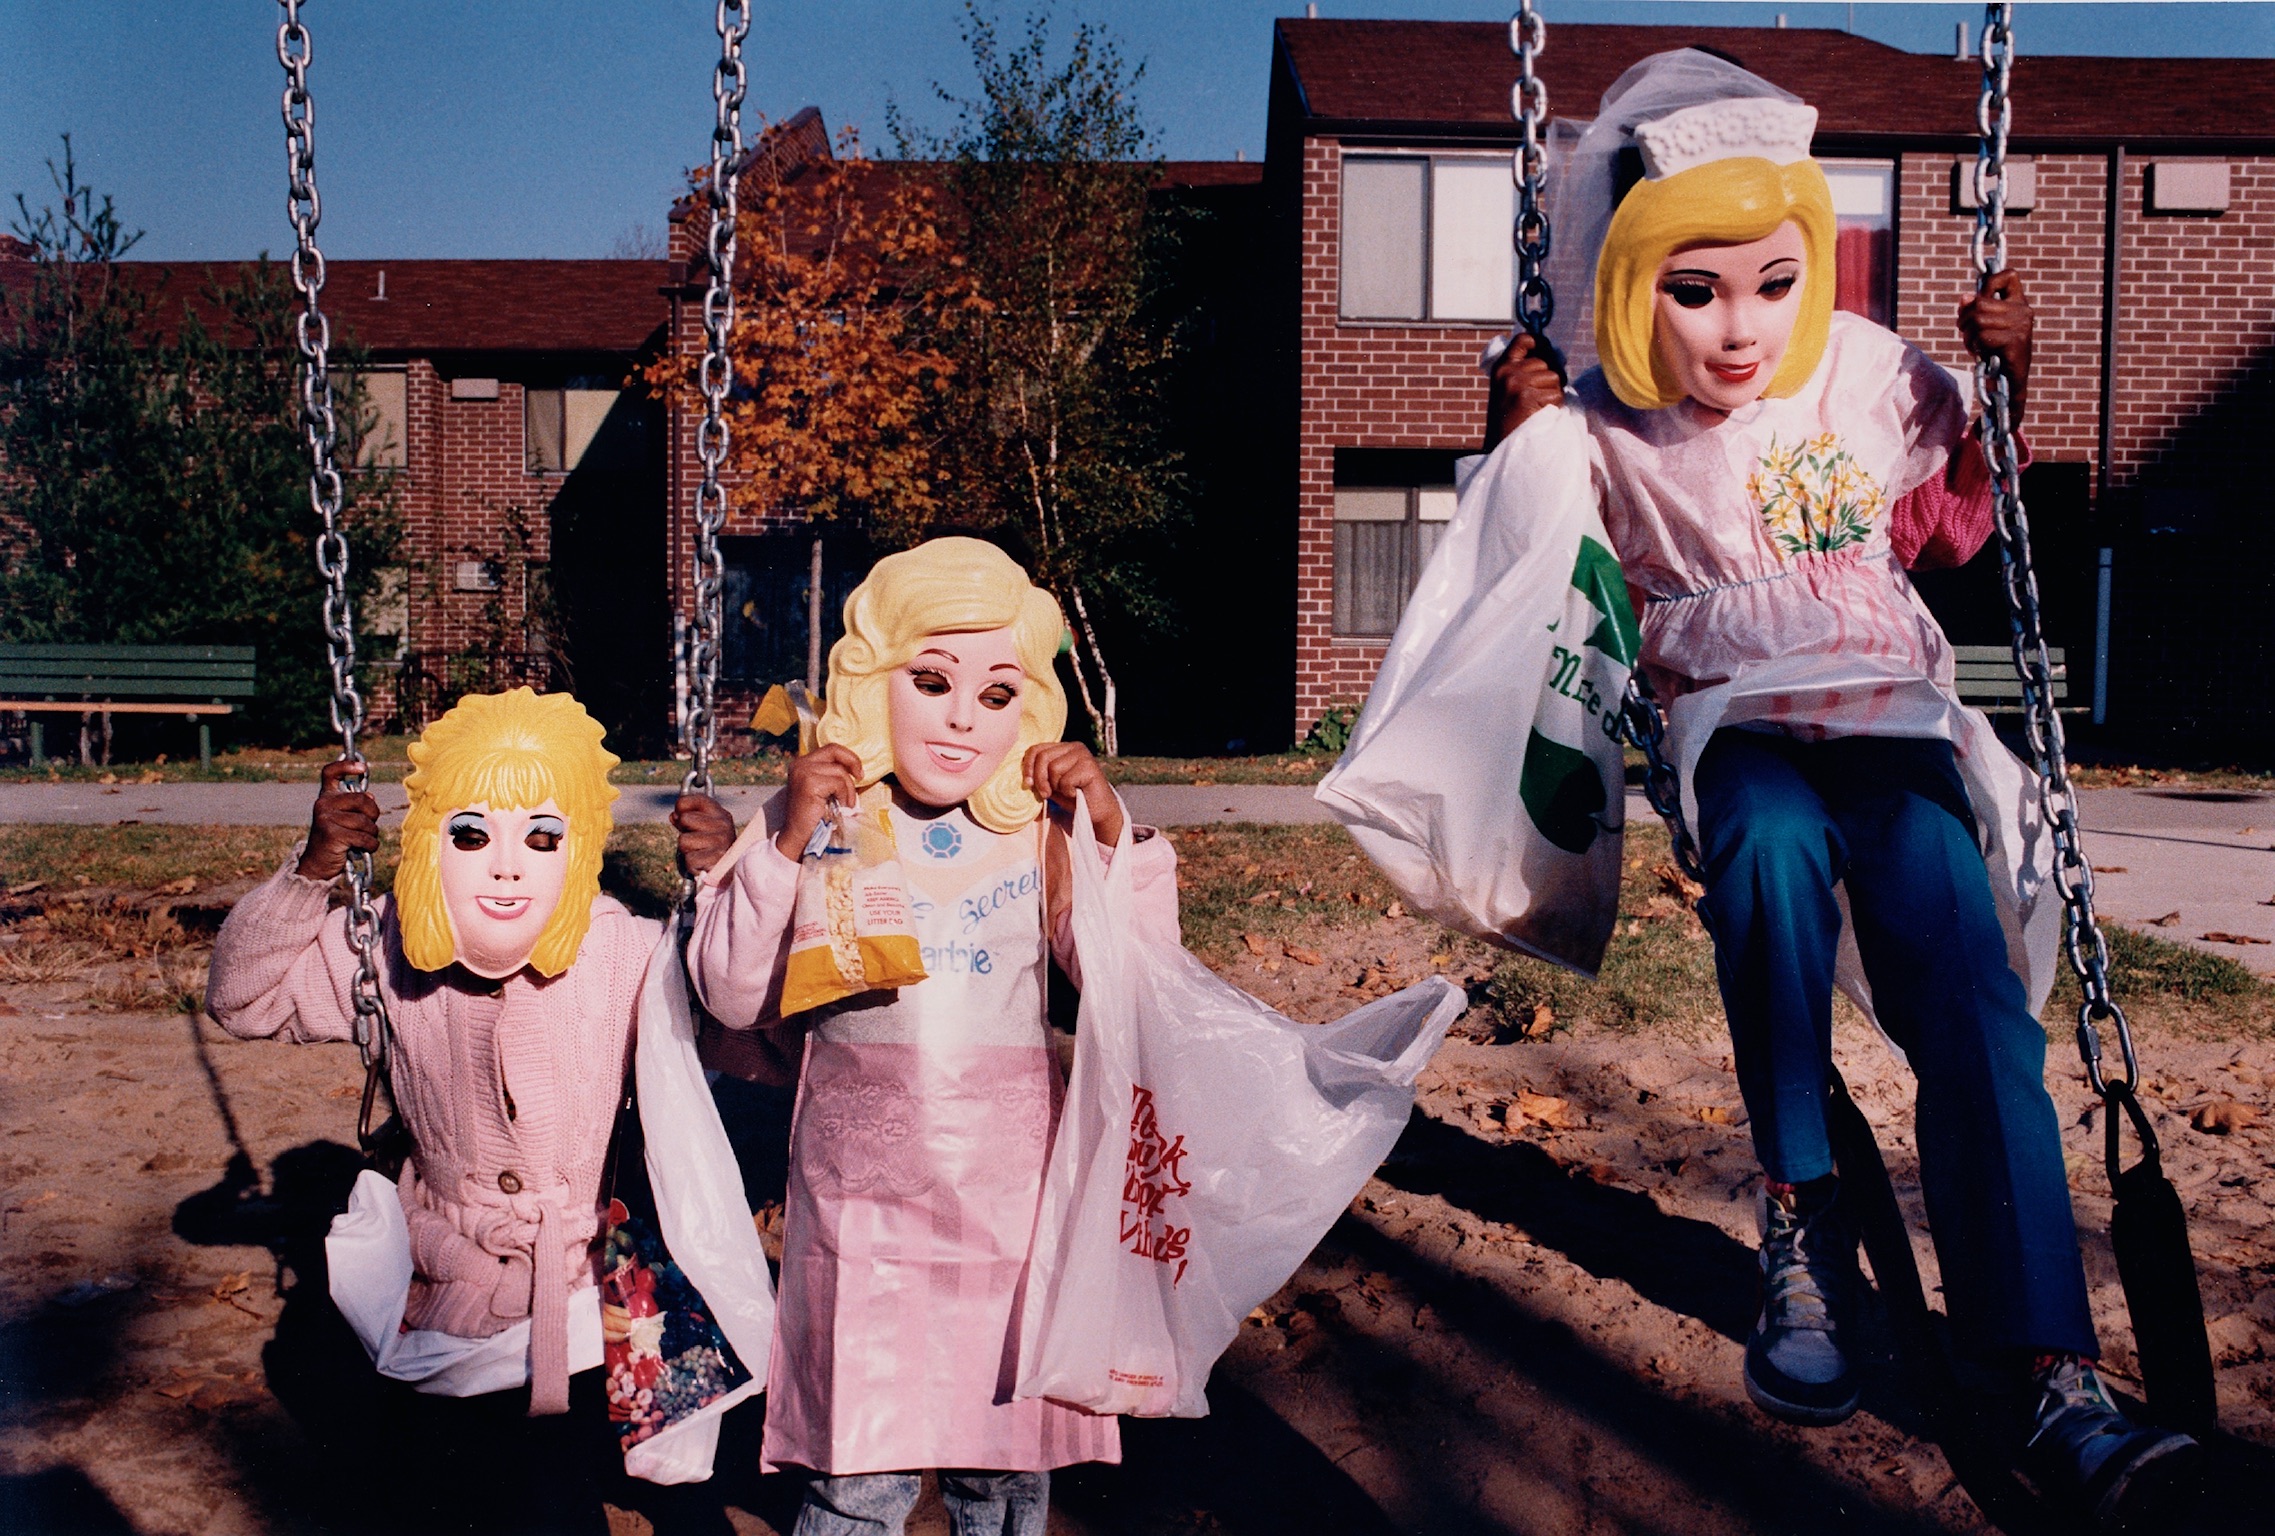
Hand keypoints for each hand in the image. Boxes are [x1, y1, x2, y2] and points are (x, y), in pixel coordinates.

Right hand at [297, 758, 380, 880]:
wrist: (318, 863)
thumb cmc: (336, 838)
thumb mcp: (343, 818)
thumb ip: (355, 805)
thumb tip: (370, 796)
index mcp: (326, 797)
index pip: (330, 772)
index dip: (346, 765)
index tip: (362, 767)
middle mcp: (323, 804)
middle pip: (362, 800)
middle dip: (373, 814)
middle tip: (370, 825)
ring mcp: (325, 818)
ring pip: (365, 821)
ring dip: (372, 833)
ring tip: (364, 839)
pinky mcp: (332, 834)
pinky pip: (364, 837)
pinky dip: (371, 845)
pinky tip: (365, 848)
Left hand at [671, 794, 735, 876]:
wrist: (730, 873)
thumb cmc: (712, 848)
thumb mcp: (702, 828)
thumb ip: (687, 819)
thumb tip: (674, 815)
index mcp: (720, 813)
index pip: (690, 800)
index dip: (681, 807)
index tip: (682, 818)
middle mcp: (723, 824)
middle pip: (685, 818)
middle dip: (684, 832)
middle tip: (696, 841)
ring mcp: (721, 841)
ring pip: (683, 841)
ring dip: (687, 851)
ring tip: (701, 853)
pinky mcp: (717, 859)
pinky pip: (689, 859)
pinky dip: (692, 865)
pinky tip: (703, 865)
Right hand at [774, 744, 860, 859]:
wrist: (799, 836)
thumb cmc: (815, 816)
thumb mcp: (823, 790)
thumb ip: (831, 775)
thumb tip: (855, 768)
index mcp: (802, 764)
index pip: (830, 749)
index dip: (848, 757)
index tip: (858, 772)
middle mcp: (800, 764)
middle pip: (834, 750)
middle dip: (852, 762)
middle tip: (860, 777)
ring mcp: (803, 772)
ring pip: (839, 771)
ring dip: (848, 789)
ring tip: (846, 804)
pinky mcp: (809, 783)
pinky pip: (838, 782)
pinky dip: (844, 795)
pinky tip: (840, 807)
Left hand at [1023, 741, 1122, 844]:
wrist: (1097, 811)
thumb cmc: (1073, 798)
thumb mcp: (1051, 785)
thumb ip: (1039, 776)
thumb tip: (1023, 778)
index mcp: (1062, 748)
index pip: (1036, 749)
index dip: (1027, 767)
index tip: (1027, 784)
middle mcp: (1073, 747)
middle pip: (1042, 757)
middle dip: (1040, 779)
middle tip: (1046, 794)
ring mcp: (1083, 754)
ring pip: (1053, 768)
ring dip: (1056, 786)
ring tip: (1067, 791)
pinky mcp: (1089, 766)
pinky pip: (1066, 780)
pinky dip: (1068, 791)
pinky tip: (1077, 793)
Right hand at [1484, 330, 1566, 449]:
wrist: (1502, 445)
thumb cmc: (1509, 419)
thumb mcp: (1508, 388)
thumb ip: (1524, 370)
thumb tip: (1556, 356)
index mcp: (1502, 367)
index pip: (1523, 339)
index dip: (1540, 342)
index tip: (1546, 352)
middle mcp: (1508, 372)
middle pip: (1546, 362)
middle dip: (1550, 378)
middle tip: (1540, 396)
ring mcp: (1517, 383)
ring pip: (1554, 378)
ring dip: (1552, 394)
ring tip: (1538, 407)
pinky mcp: (1528, 397)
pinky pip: (1556, 395)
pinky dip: (1554, 406)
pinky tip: (1540, 414)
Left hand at [1958, 268, 2033, 421]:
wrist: (2008, 381)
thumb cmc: (1993, 351)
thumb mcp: (1982, 326)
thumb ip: (1974, 309)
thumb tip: (1965, 298)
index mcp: (2018, 302)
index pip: (2009, 275)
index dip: (1990, 282)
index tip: (1981, 298)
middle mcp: (2023, 311)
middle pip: (1979, 302)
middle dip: (1964, 320)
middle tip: (1966, 333)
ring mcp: (2021, 326)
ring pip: (1977, 319)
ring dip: (1967, 336)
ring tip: (1974, 345)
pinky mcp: (2015, 342)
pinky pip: (1982, 336)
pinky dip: (1975, 346)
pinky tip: (1981, 353)